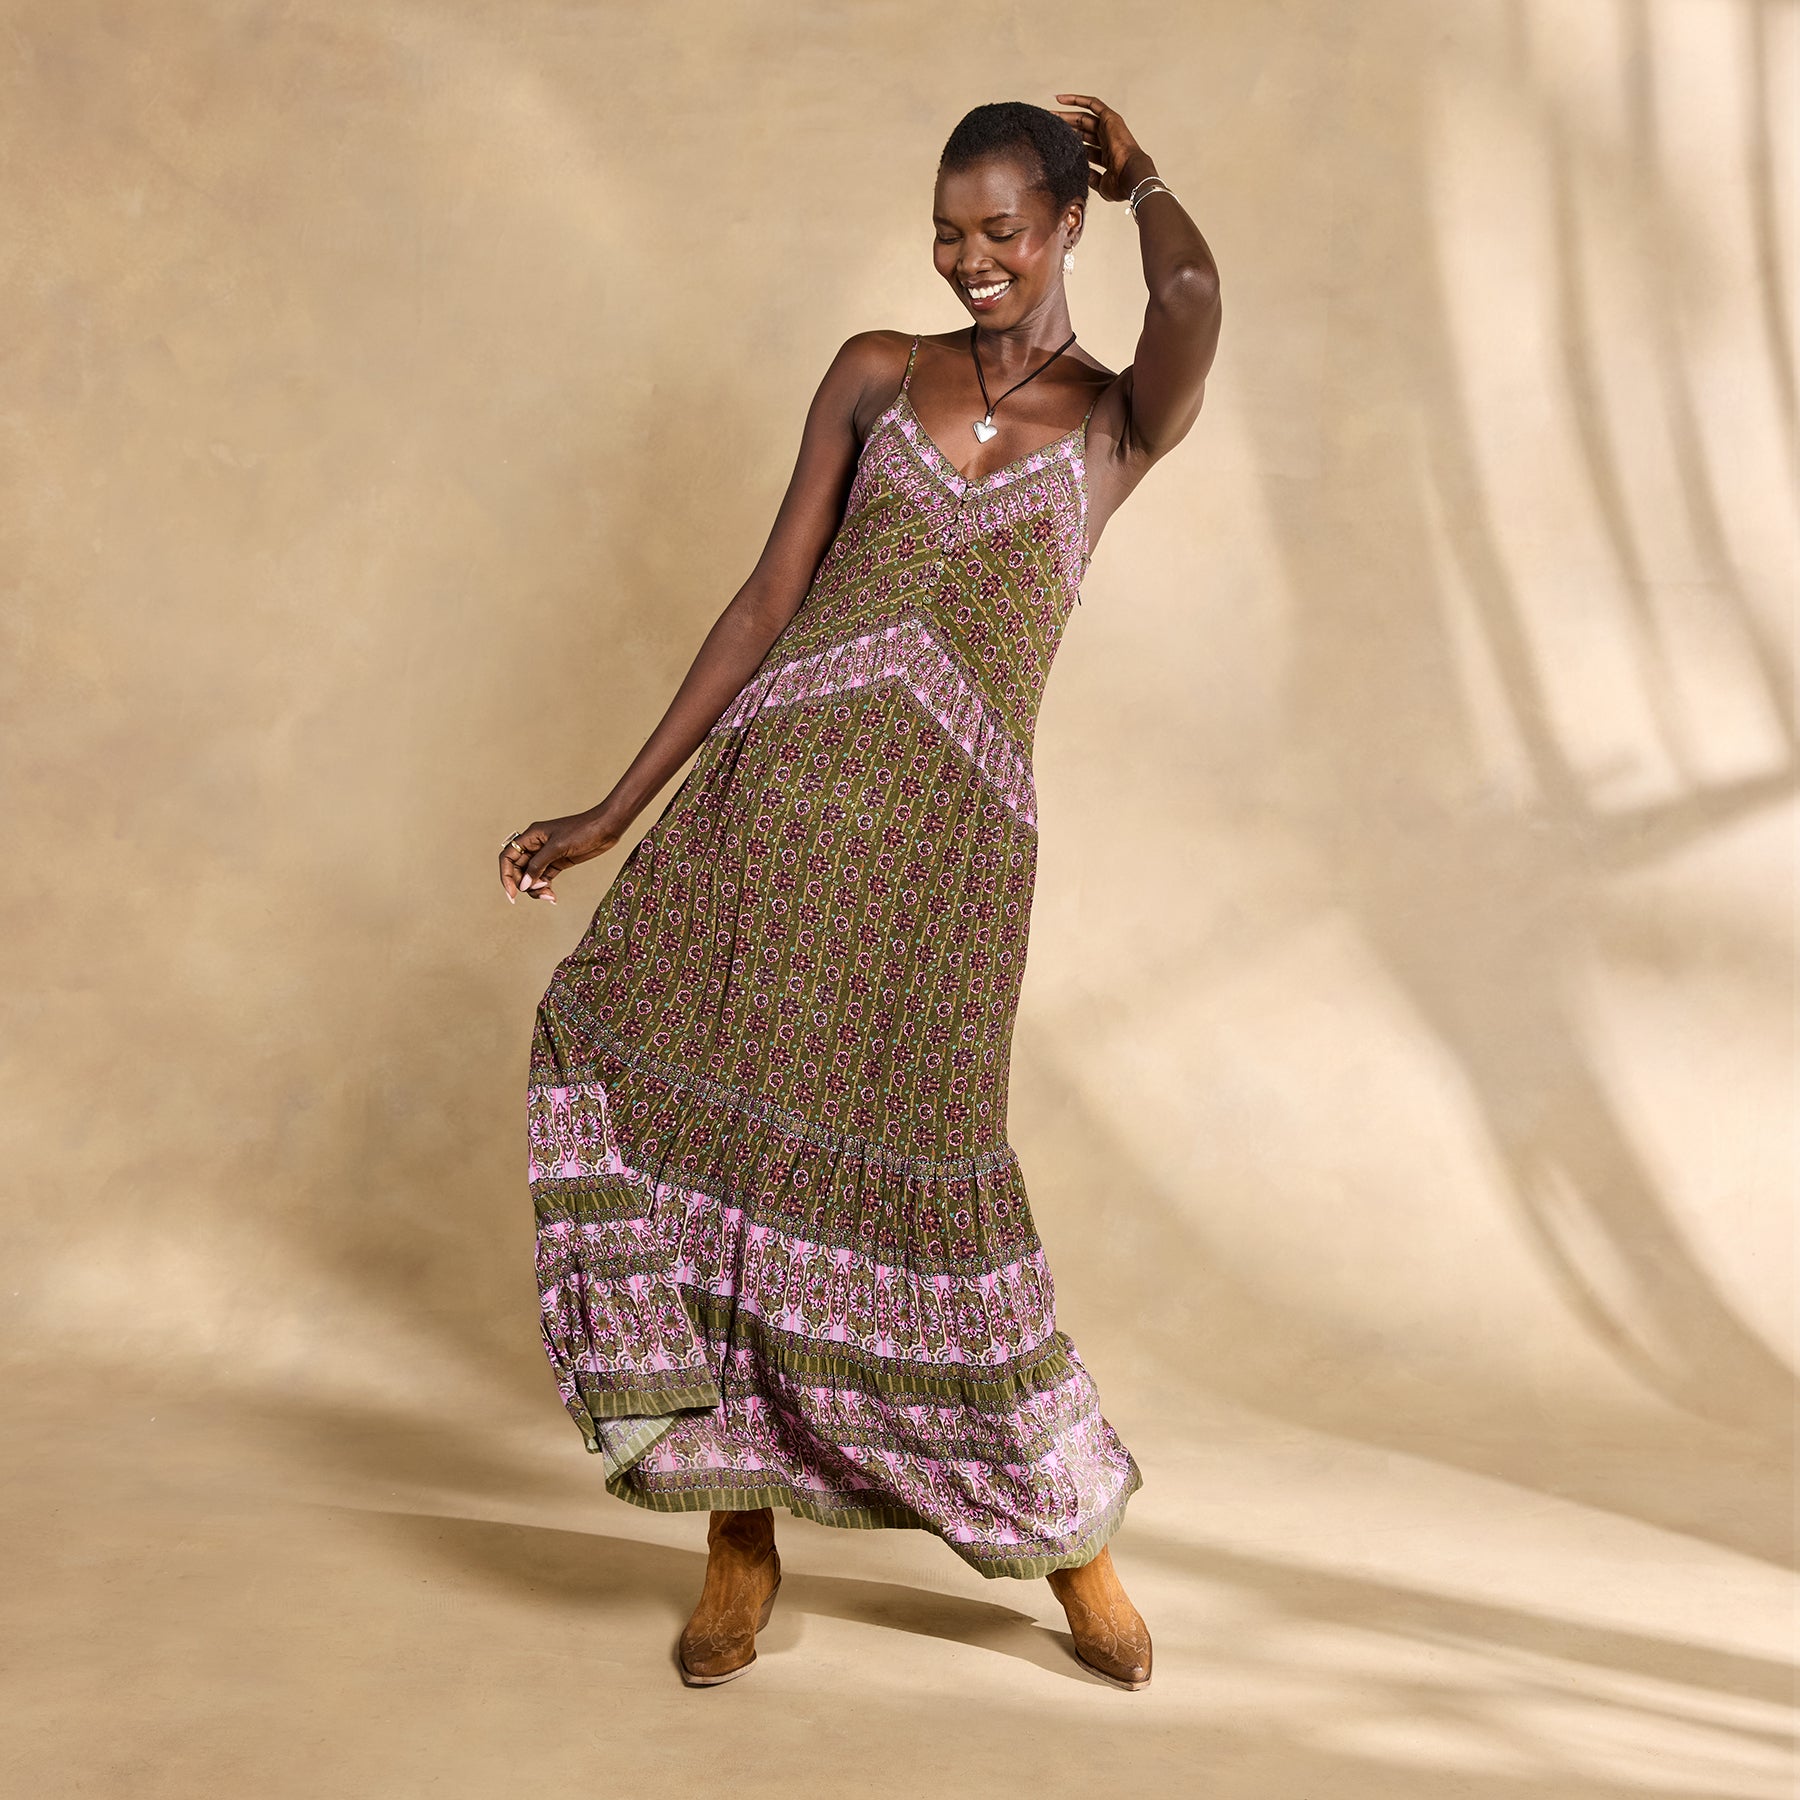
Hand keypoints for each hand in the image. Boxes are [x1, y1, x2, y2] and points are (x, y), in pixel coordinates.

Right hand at [498, 807, 621, 904]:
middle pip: (518, 869)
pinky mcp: (558, 862)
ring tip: (550, 896)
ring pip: (531, 876)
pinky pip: (544, 878)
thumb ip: (538, 865)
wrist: (606, 827)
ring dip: (536, 889)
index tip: (513, 893)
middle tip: (539, 894)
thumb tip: (523, 885)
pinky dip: (546, 888)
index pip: (508, 857)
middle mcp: (535, 846)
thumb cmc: (582, 830)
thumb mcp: (558, 847)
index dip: (506, 875)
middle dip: (524, 884)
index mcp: (531, 836)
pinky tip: (553, 897)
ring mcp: (547, 855)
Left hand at [1053, 94, 1151, 204]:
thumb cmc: (1119, 184)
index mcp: (1105, 157)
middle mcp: (1106, 141)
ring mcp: (1108, 129)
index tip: (1052, 145)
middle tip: (1047, 126)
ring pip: (1083, 118)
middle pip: (1080, 131)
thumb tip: (1076, 174)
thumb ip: (1087, 176)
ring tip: (1049, 114)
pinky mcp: (1110, 118)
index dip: (1068, 146)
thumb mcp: (1098, 183)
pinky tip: (1060, 99)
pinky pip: (1093, 104)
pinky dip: (1077, 99)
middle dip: (1064, 128)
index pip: (1083, 147)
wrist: (1130, 175)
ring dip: (1066, 115)